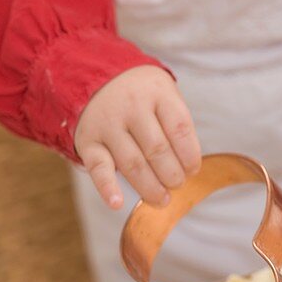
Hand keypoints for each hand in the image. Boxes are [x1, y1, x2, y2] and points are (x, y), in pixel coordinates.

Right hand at [74, 66, 201, 209]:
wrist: (98, 78)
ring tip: (161, 199)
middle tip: (176, 184)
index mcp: (157, 92)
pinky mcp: (88, 140)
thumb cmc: (142, 96)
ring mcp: (107, 123)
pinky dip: (107, 188)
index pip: (180, 128)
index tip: (193, 170)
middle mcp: (132, 105)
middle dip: (172, 175)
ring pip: (133, 163)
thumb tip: (186, 169)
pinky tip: (117, 204)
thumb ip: (175, 125)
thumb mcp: (164, 94)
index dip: (190, 156)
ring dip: (150, 187)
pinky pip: (98, 167)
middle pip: (157, 149)